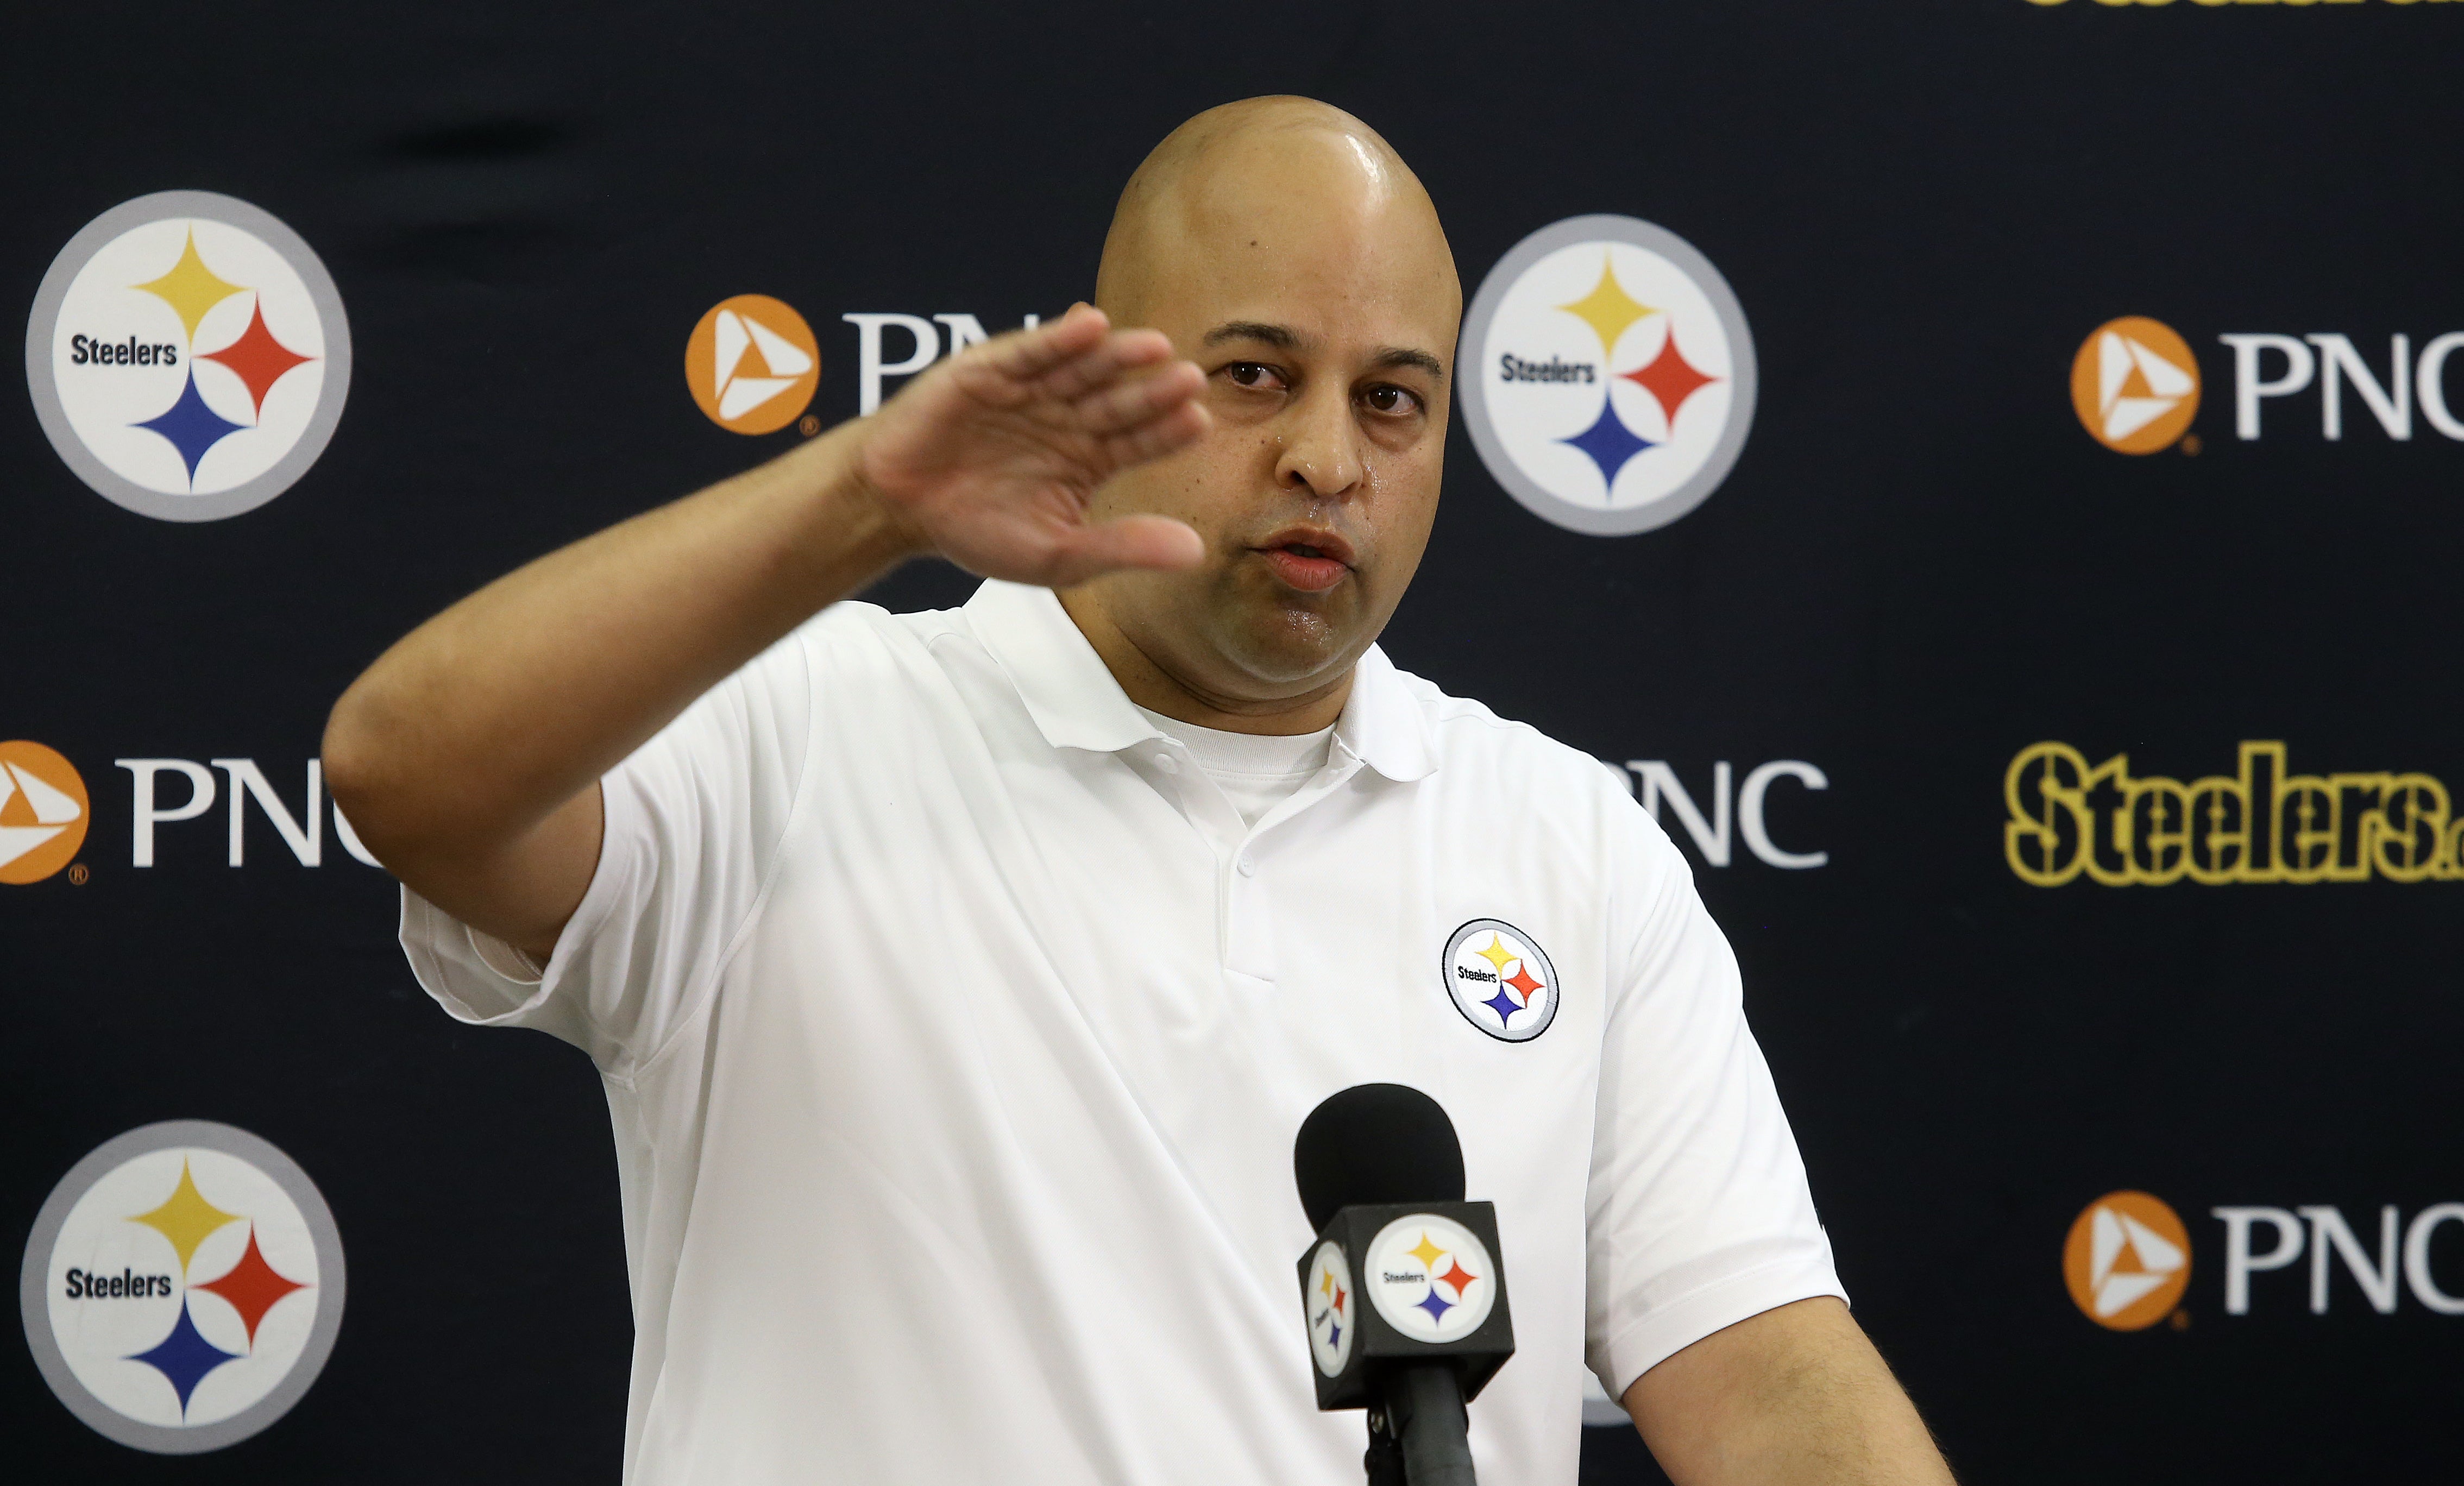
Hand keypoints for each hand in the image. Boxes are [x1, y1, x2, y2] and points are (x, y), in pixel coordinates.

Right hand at [854, 303, 1210, 586]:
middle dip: (1152, 391)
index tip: (1199, 422)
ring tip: (1154, 347)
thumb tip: (1196, 551)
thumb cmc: (976, 531)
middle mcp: (1068, 419)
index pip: (1140, 442)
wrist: (896, 509)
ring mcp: (1032, 391)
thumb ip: (1122, 547)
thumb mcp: (1058, 554)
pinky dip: (1058, 338)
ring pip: (1083, 370)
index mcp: (1090, 460)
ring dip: (1117, 357)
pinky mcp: (991, 370)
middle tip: (1189, 379)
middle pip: (1119, 401)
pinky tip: (1091, 326)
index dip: (1166, 432)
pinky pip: (1030, 351)